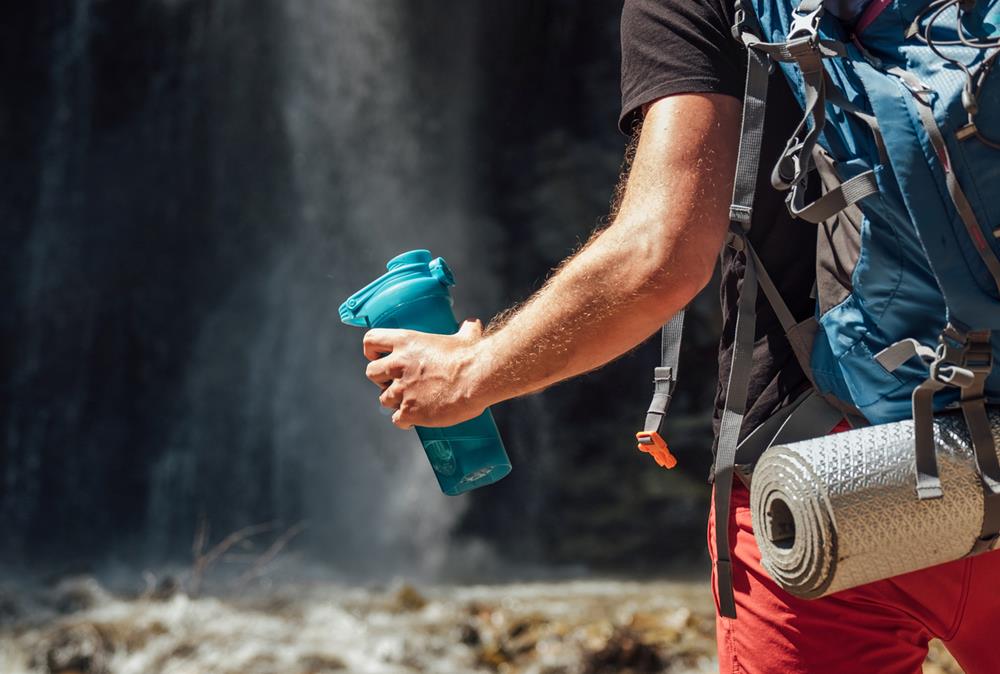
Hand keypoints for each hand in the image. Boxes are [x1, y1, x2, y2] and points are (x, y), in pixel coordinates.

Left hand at [363, 319, 488, 428]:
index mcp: (405, 342)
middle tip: (398, 382)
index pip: (371, 341)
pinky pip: (397, 419)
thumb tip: (472, 325)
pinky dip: (405, 420)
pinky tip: (416, 418)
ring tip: (412, 401)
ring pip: (383, 399)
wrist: (476, 378)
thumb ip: (465, 330)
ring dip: (395, 401)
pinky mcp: (409, 411)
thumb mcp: (466, 338)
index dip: (372, 351)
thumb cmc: (470, 357)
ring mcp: (401, 390)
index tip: (379, 357)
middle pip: (372, 373)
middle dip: (382, 379)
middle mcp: (397, 365)